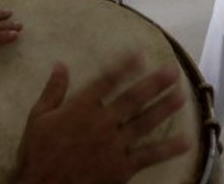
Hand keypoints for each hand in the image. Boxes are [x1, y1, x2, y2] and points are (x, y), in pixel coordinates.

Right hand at [14, 56, 188, 183]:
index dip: (124, 67)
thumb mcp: (38, 116)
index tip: (140, 55)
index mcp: (81, 107)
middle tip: (172, 71)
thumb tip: (61, 65)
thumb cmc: (38, 151)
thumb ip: (53, 90)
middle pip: (133, 98)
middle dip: (154, 83)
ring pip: (145, 122)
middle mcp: (102, 122)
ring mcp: (114, 144)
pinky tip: (185, 141)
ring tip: (182, 95)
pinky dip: (168, 149)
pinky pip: (149, 155)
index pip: (107, 81)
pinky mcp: (122, 167)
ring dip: (164, 108)